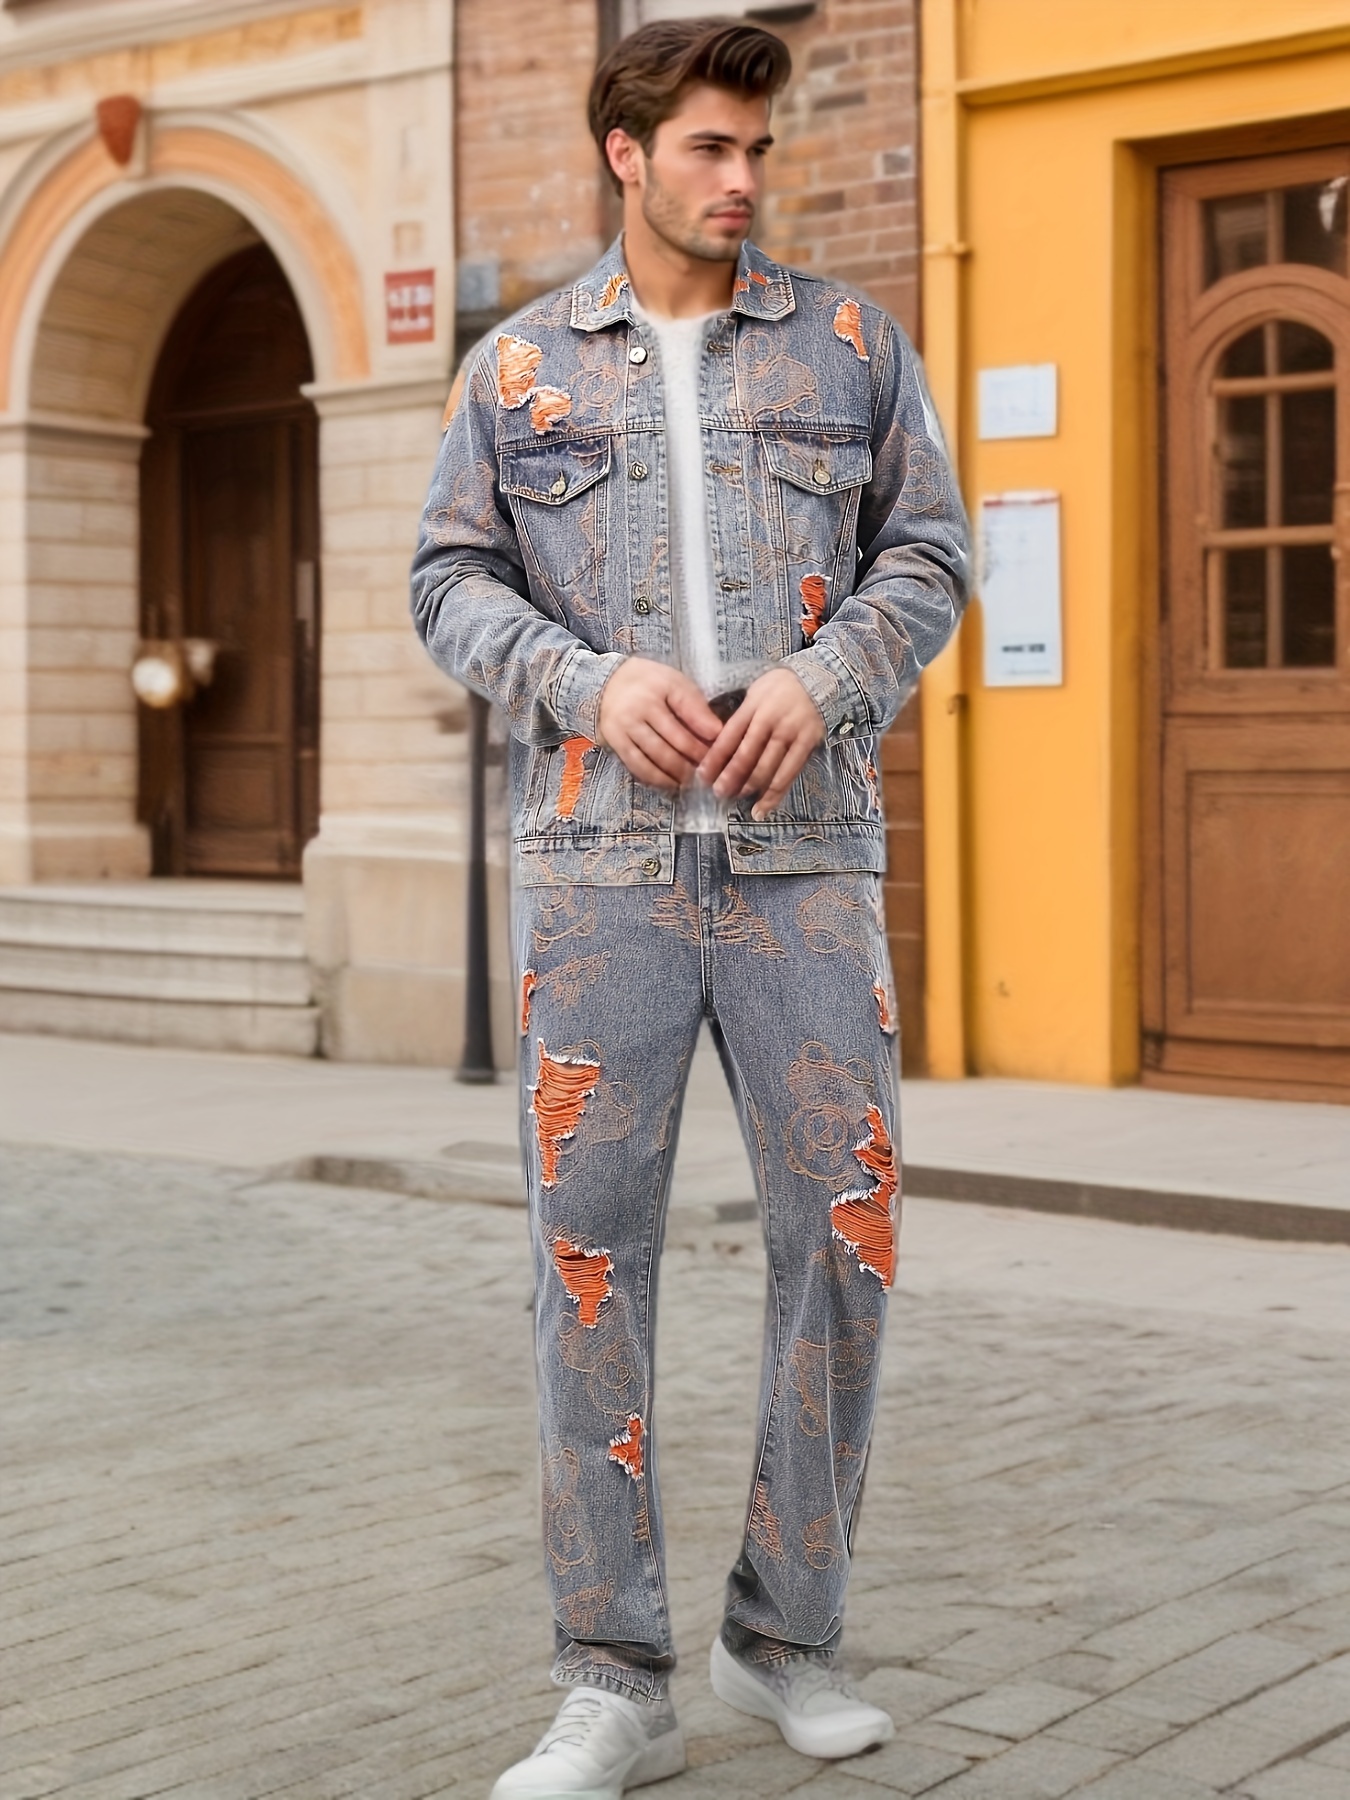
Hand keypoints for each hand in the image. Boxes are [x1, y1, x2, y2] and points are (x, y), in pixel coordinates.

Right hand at [596, 656, 721, 790]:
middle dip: (696, 759)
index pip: (689, 718)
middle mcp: (638, 709)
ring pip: (657, 757)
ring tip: (694, 780)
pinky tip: (672, 783)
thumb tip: (718, 733)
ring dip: (679, 773)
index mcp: (658, 690)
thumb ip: (696, 707)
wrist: (610, 683)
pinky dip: (657, 778)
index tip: (721, 751)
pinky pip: (638, 766)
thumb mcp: (676, 684)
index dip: (707, 738)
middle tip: (711, 771)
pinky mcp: (615, 743)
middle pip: (674, 743)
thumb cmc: (650, 684)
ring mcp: (624, 728)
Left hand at [697, 667, 824, 819]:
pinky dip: (774, 795)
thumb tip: (713, 741)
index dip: (714, 758)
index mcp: (753, 705)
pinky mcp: (807, 743)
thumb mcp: (755, 692)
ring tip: (735, 797)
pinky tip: (761, 809)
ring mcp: (790, 732)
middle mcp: (771, 719)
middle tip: (718, 791)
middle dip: (729, 777)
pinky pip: (788, 775)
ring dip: (748, 786)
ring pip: (765, 768)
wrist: (818, 679)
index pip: (729, 736)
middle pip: (746, 755)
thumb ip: (739, 715)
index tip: (703, 775)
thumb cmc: (781, 689)